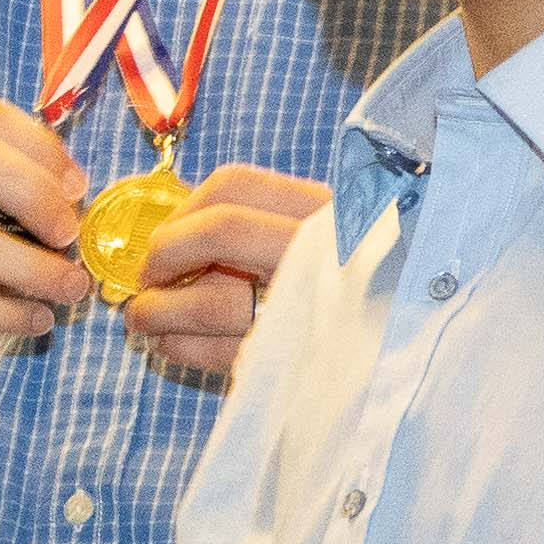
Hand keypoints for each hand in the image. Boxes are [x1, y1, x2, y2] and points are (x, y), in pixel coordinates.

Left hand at [115, 162, 330, 384]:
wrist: (400, 343)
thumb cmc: (348, 287)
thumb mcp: (322, 240)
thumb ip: (260, 228)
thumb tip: (168, 236)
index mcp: (326, 211)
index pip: (235, 185)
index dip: (182, 211)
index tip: (163, 238)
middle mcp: (326, 249)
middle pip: (222, 230)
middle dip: (163, 255)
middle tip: (147, 280)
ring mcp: (314, 308)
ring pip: (211, 302)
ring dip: (157, 312)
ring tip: (143, 320)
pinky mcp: (299, 358)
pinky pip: (221, 352)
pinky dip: (180, 348)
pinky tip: (171, 344)